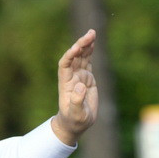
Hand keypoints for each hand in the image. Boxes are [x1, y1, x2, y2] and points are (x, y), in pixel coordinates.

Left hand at [51, 29, 97, 145]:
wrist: (75, 124)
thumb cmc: (74, 121)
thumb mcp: (76, 114)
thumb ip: (76, 101)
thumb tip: (79, 86)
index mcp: (66, 84)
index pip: (65, 65)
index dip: (70, 55)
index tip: (77, 47)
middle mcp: (71, 78)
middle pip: (74, 57)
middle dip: (81, 45)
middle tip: (90, 34)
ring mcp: (79, 76)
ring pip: (81, 57)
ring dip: (86, 45)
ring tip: (92, 33)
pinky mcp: (87, 78)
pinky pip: (87, 61)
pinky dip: (90, 51)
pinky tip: (93, 42)